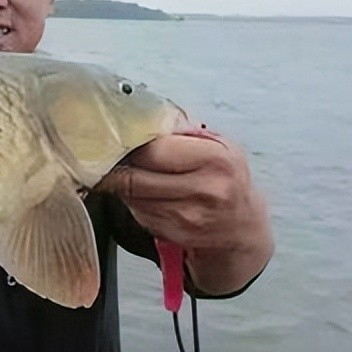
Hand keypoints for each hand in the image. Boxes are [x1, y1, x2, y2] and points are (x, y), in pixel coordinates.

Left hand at [98, 132, 272, 293]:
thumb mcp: (217, 146)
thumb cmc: (226, 179)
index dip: (128, 146)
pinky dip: (135, 204)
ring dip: (124, 186)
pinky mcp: (174, 234)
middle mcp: (204, 190)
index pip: (152, 151)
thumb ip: (181, 131)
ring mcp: (188, 216)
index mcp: (214, 159)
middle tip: (110, 158)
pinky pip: (138, 214)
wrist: (241, 226)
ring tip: (133, 175)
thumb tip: (141, 117)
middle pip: (135, 178)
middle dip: (117, 168)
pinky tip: (148, 196)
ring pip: (132, 198)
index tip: (115, 140)